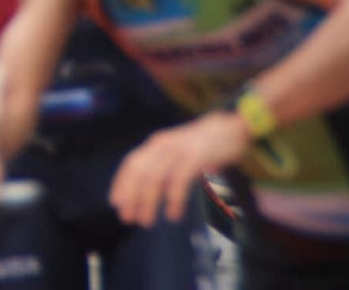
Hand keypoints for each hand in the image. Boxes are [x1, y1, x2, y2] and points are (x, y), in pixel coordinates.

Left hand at [109, 111, 249, 226]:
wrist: (232, 127)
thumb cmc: (204, 144)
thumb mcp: (178, 152)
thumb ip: (164, 167)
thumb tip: (147, 192)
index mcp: (156, 144)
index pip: (131, 163)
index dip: (121, 183)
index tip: (115, 203)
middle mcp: (163, 145)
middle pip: (139, 171)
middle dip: (130, 195)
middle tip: (128, 218)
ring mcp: (179, 149)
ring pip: (155, 176)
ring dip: (148, 200)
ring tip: (146, 221)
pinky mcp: (196, 156)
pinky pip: (179, 179)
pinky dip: (173, 198)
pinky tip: (172, 214)